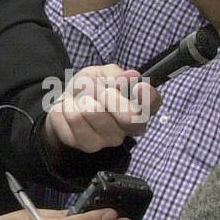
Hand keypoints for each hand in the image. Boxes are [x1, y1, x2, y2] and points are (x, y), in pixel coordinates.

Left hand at [43, 63, 160, 152]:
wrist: (65, 106)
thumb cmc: (89, 89)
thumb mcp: (101, 74)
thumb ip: (115, 75)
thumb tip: (130, 77)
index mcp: (140, 106)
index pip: (153, 104)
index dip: (148, 97)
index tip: (138, 87)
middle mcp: (130, 127)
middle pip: (128, 116)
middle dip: (109, 95)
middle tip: (98, 89)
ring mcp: (110, 140)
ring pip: (95, 112)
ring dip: (83, 98)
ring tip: (81, 99)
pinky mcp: (88, 145)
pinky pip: (75, 118)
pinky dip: (68, 106)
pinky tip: (71, 109)